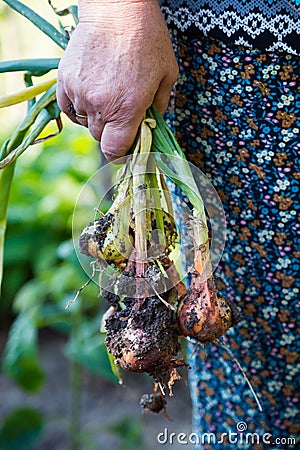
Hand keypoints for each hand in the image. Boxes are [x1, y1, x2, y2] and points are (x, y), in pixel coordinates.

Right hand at [56, 0, 177, 160]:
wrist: (118, 7)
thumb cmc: (148, 39)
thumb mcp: (168, 75)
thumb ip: (160, 108)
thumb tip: (152, 127)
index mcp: (127, 108)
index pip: (114, 150)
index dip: (121, 155)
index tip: (125, 149)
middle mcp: (100, 105)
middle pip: (100, 137)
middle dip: (112, 132)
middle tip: (122, 114)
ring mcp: (79, 93)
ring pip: (85, 123)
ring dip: (96, 117)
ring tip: (108, 95)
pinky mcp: (65, 80)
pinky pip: (69, 108)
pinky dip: (79, 108)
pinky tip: (91, 94)